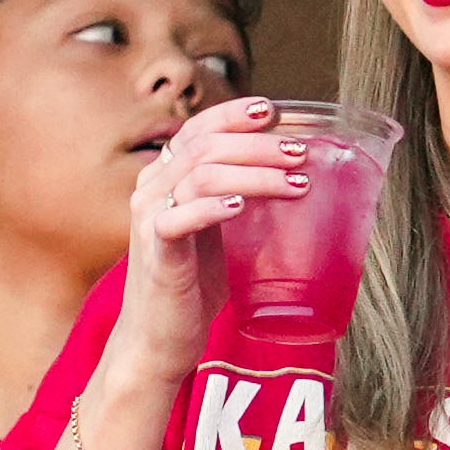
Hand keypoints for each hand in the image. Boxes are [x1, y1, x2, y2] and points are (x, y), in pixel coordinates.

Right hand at [110, 94, 309, 387]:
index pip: (197, 129)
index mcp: (164, 178)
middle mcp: (151, 190)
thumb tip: (287, 169)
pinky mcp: (155, 252)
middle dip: (259, 145)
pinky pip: (179, 218)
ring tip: (294, 184)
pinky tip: (242, 206)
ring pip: (201, 176)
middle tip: (300, 154)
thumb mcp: (215, 229)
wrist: (160, 338)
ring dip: (254, 175)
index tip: (273, 111)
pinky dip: (213, 207)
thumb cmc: (192, 284)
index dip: (233, 114)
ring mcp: (149, 219)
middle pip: (206, 146)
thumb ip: (233, 196)